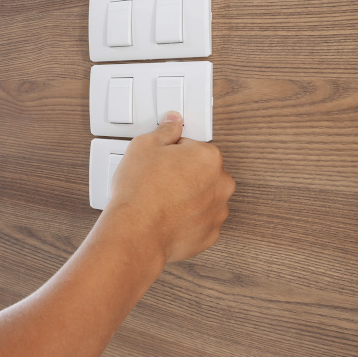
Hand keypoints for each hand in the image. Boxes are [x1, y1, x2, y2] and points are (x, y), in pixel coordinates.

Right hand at [106, 111, 234, 263]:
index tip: (161, 159)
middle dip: (184, 174)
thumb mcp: (144, 146)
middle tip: (159, 179)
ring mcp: (217, 211)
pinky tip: (167, 216)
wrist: (136, 231)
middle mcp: (221, 184)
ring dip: (187, 196)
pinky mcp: (209, 234)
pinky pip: (200, 220)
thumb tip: (173, 122)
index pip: (194, 146)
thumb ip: (165, 130)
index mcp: (209, 157)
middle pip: (202, 172)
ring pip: (203, 197)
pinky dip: (187, 218)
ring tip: (161, 200)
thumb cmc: (140, 192)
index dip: (173, 152)